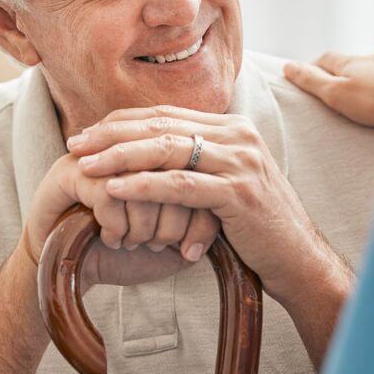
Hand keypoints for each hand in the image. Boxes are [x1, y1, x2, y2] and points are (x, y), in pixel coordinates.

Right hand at [23, 153, 219, 287]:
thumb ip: (202, 223)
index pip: (197, 172)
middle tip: (162, 246)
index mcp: (161, 159)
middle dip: (173, 219)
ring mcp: (100, 157)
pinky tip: (115, 242)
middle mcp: (131, 150)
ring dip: (143, 224)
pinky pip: (108, 194)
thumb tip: (225, 211)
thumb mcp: (174, 243)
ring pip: (142, 182)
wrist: (68, 274)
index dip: (198, 213)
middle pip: (173, 172)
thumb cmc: (127, 257)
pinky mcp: (69, 173)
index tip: (193, 247)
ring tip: (137, 244)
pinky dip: (117, 225)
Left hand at [67, 105, 347, 301]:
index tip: (88, 134)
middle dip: (113, 134)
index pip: (167, 115)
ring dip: (120, 156)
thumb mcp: (227, 185)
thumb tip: (150, 157)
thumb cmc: (257, 226)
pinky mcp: (238, 193)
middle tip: (75, 144)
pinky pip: (181, 184)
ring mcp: (241, 162)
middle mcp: (239, 136)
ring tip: (86, 166)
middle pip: (162, 125)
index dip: (123, 122)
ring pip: (168, 150)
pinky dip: (143, 185)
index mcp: (234, 128)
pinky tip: (115, 189)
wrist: (297, 258)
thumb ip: (199, 165)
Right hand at [283, 51, 373, 126]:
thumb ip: (312, 81)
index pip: (327, 59)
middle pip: (356, 62)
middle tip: (339, 86)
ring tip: (371, 92)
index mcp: (353, 63)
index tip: (308, 74)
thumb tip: (287, 66)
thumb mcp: (337, 94)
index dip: (315, 66)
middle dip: (346, 71)